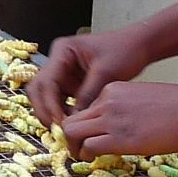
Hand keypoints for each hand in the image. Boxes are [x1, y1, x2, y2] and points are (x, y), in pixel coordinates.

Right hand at [26, 26, 156, 130]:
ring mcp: (63, 73)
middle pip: (38, 89)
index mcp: (63, 51)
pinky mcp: (71, 84)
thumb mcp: (106, 72)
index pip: (47, 81)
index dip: (50, 104)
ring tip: (66, 131)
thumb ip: (88, 95)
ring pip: (45, 97)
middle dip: (44, 110)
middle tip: (57, 130)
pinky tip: (74, 125)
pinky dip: (62, 113)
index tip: (61, 122)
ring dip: (52, 114)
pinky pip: (59, 101)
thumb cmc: (125, 50)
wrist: (139, 45)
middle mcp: (58, 61)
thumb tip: (74, 119)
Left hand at [52, 78, 177, 159]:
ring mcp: (110, 119)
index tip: (90, 135)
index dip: (85, 125)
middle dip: (70, 136)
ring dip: (73, 147)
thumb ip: (126, 109)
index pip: (85, 108)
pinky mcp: (118, 137)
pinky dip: (86, 155)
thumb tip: (123, 127)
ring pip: (72, 132)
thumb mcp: (144, 99)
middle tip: (78, 148)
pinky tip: (93, 160)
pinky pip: (89, 146)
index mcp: (112, 90)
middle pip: (71, 119)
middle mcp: (106, 101)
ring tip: (82, 157)